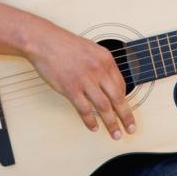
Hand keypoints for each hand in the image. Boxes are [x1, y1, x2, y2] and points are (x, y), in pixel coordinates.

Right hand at [25, 22, 135, 139]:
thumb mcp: (92, 49)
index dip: (124, 100)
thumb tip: (109, 83)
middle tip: (131, 128)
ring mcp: (85, 80)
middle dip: (126, 116)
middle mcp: (99, 70)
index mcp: (106, 59)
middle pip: (118, 98)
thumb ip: (102, 66)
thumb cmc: (66, 44)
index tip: (125, 110)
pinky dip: (90, 121)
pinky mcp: (70, 88)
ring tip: (116, 134)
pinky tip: (94, 127)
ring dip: (111, 123)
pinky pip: (84, 109)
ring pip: (103, 107)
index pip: (122, 84)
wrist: (44, 41)